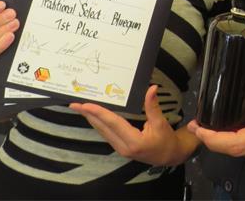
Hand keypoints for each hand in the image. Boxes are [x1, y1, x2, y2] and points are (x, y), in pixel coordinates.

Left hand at [70, 85, 191, 166]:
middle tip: (75, 104)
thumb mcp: (161, 123)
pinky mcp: (120, 147)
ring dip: (91, 119)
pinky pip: (106, 133)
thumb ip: (153, 106)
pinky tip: (93, 116)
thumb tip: (152, 88)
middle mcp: (123, 147)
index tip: (86, 105)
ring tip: (81, 108)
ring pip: (102, 131)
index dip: (99, 113)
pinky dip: (99, 123)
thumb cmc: (166, 140)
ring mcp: (120, 148)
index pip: (113, 123)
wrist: (169, 156)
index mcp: (134, 141)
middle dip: (88, 115)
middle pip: (103, 127)